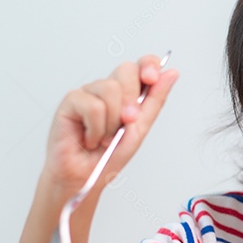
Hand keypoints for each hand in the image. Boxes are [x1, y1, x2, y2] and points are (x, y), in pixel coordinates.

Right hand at [43, 54, 177, 196]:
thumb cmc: (109, 156)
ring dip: (112, 121)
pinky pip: (92, 105)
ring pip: (110, 88)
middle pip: (125, 70)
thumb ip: (155, 100)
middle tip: (128, 121)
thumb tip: (171, 74)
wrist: (86, 178)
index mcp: (127, 93)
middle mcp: (108, 89)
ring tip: (105, 138)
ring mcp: (88, 93)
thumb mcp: (140, 128)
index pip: (141, 65)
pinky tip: (90, 138)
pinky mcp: (71, 101)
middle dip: (131, 98)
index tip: (152, 79)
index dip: (149, 65)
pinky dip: (96, 128)